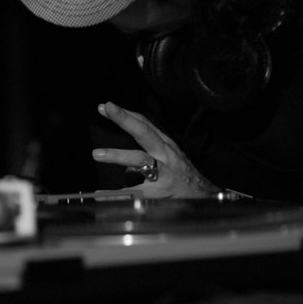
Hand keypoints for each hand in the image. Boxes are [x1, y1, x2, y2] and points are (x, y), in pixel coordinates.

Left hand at [93, 101, 217, 197]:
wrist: (205, 197)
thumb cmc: (183, 176)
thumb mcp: (169, 157)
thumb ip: (148, 149)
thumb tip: (124, 151)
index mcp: (165, 146)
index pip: (144, 125)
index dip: (126, 114)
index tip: (107, 106)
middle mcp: (165, 155)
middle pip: (144, 133)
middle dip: (125, 119)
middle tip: (107, 108)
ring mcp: (164, 173)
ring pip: (140, 159)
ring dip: (118, 155)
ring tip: (98, 153)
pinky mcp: (161, 192)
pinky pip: (136, 191)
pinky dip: (119, 193)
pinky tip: (102, 194)